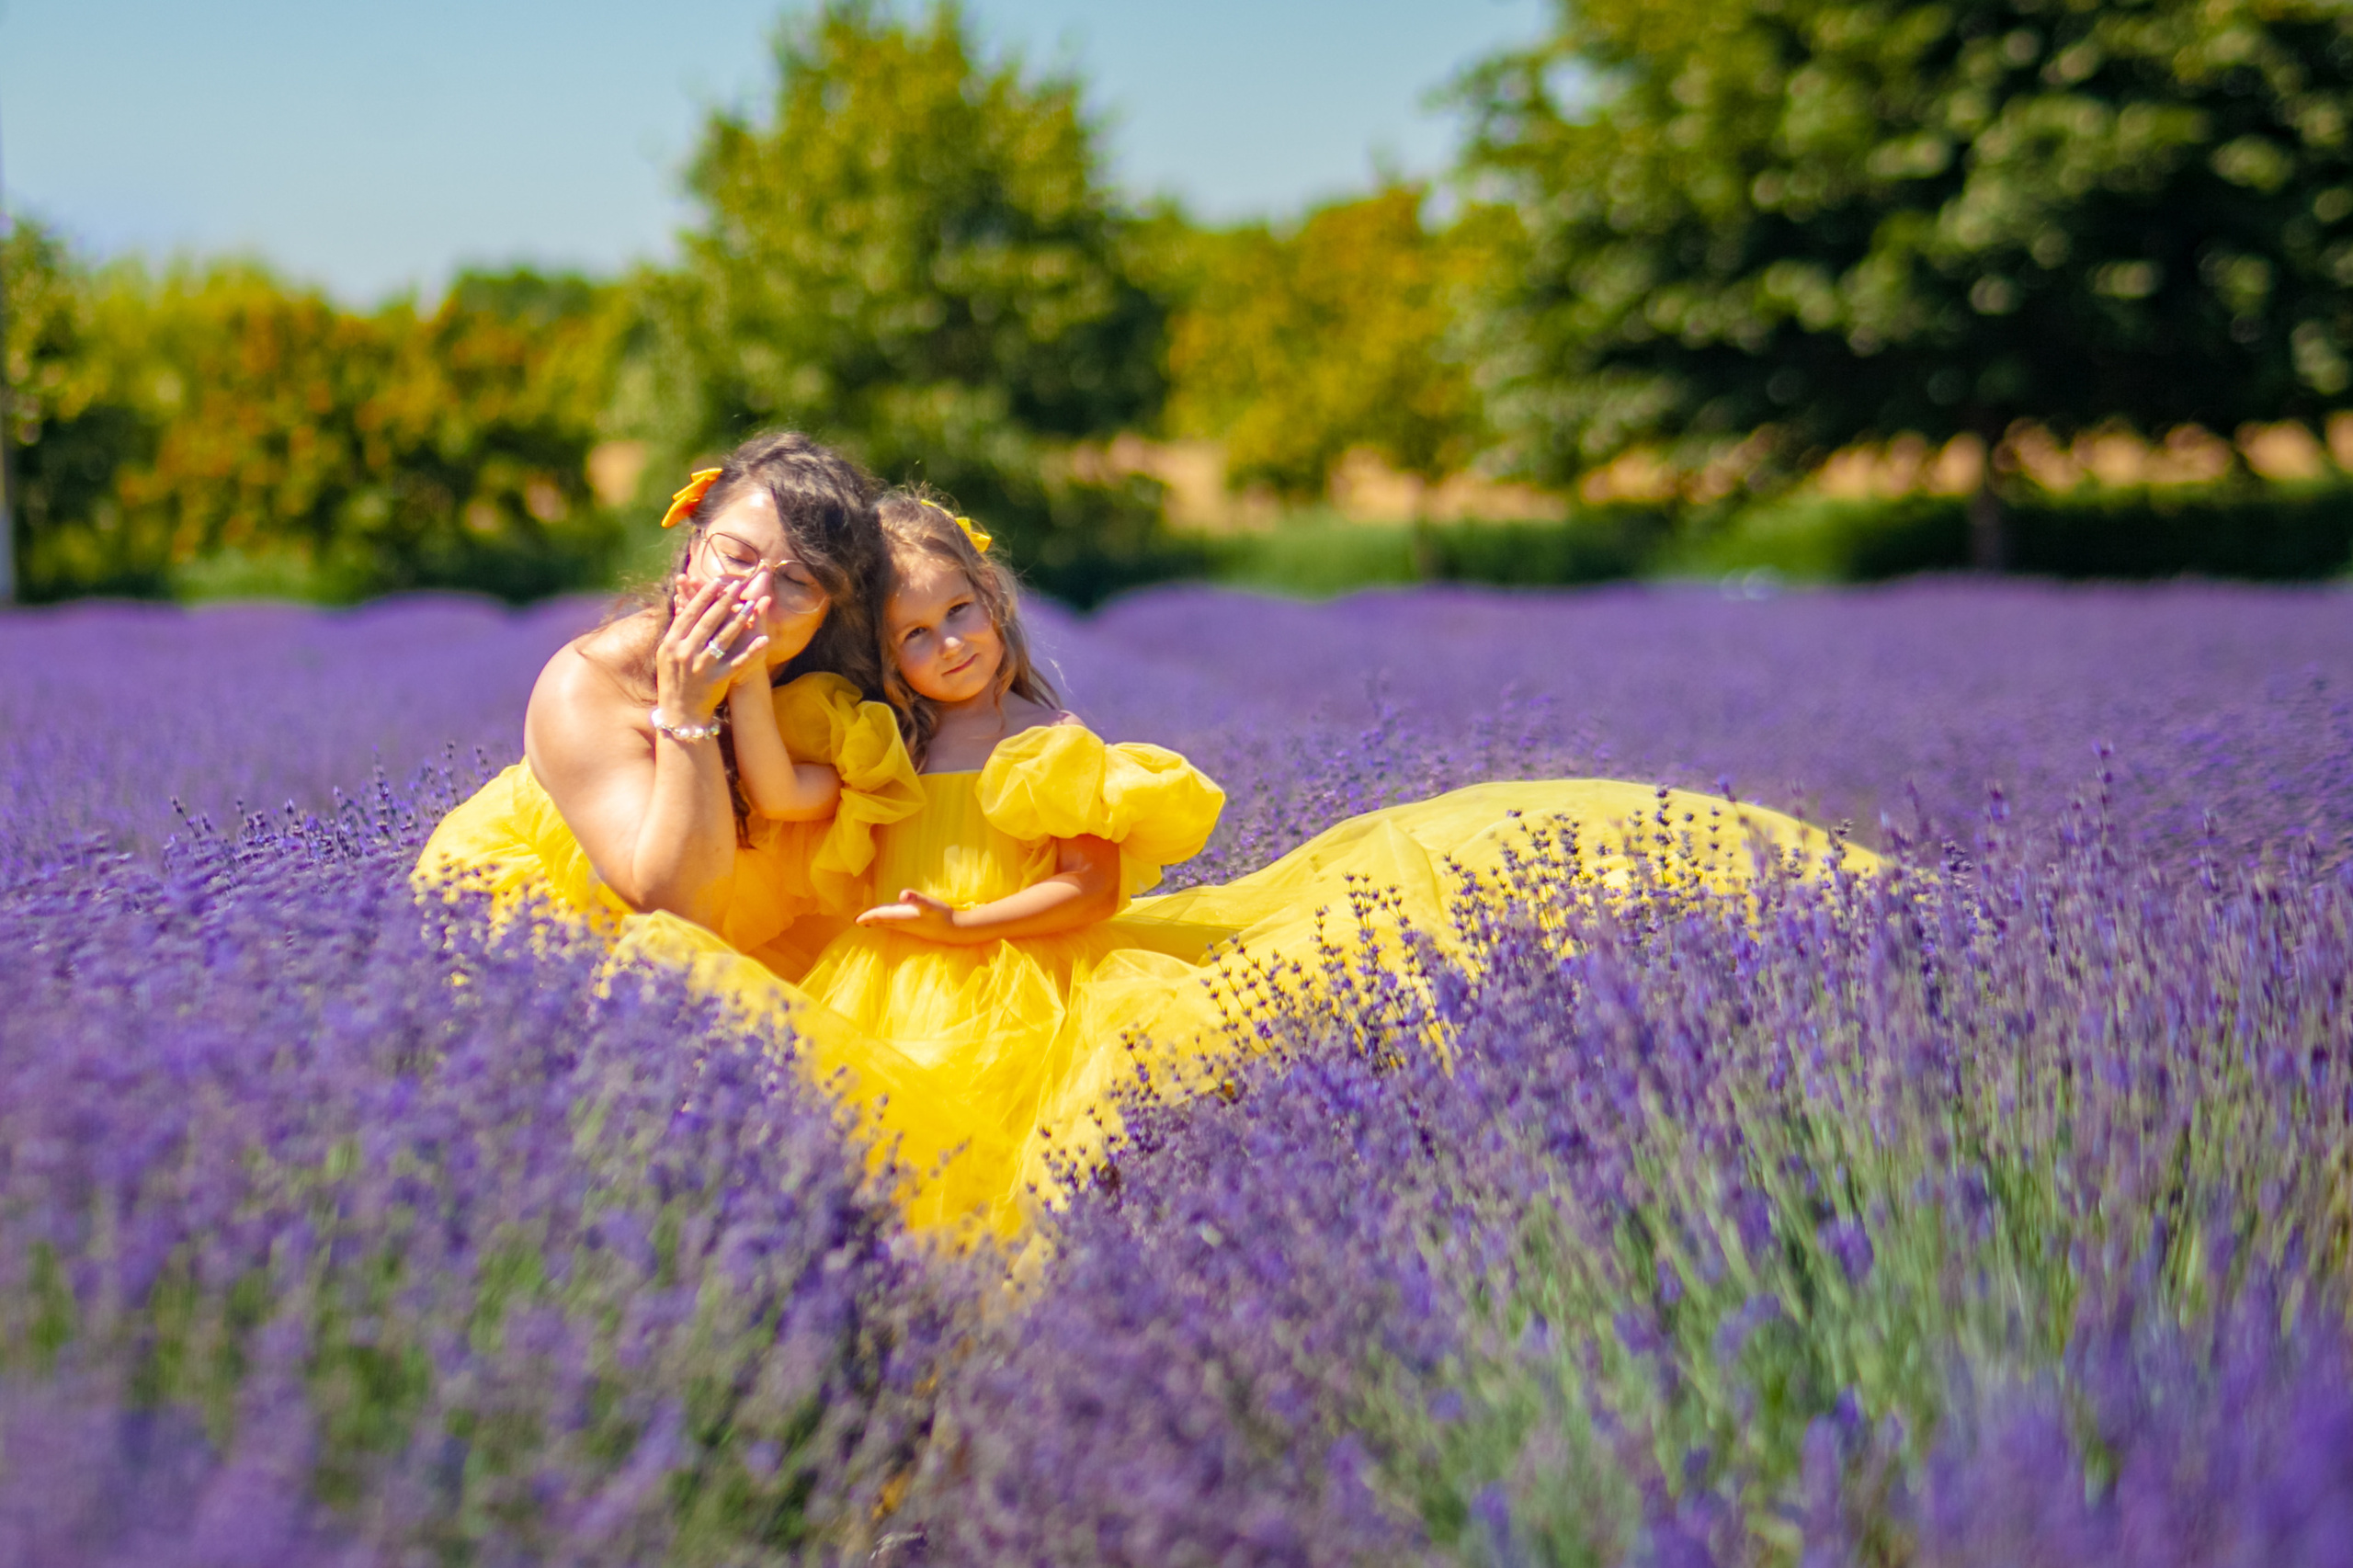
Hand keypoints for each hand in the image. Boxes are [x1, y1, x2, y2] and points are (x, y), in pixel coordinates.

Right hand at [656, 573, 771, 722]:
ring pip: (723, 639)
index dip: (704, 596)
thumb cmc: (673, 678)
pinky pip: (737, 663)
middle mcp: (685, 653)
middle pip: (707, 622)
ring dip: (739, 621)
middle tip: (738, 586)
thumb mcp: (667, 652)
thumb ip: (676, 627)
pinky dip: (751, 651)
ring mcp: (701, 667)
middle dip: (724, 602)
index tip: (717, 581)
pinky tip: (764, 640)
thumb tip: (680, 600)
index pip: (690, 613)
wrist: (679, 712)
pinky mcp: (716, 680)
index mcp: (671, 642)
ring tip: (751, 605)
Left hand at [856, 888, 964, 941]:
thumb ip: (916, 898)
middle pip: (883, 921)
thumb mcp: (929, 904)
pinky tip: (893, 921)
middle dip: (870, 920)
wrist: (955, 930)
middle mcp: (904, 923)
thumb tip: (903, 895)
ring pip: (890, 924)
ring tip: (870, 922)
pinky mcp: (916, 927)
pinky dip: (889, 922)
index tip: (856, 920)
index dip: (868, 917)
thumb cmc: (942, 916)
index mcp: (903, 916)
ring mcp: (910, 926)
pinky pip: (897, 924)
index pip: (881, 916)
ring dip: (879, 922)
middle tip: (858, 921)